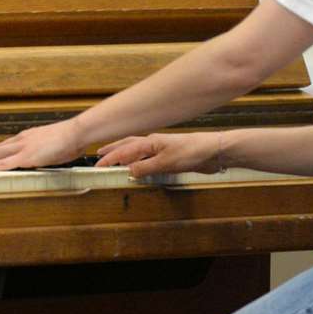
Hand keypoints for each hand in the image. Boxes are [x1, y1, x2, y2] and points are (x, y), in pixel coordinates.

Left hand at [0, 119, 86, 169]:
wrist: (76, 132)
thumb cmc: (71, 140)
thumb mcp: (54, 146)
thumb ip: (46, 152)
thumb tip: (46, 156)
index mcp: (28, 138)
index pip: (5, 146)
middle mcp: (21, 140)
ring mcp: (22, 148)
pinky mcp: (26, 157)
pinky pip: (4, 163)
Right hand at [96, 131, 223, 178]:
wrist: (214, 151)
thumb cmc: (193, 152)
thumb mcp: (166, 162)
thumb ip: (146, 167)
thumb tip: (128, 171)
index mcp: (150, 142)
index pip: (124, 150)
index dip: (110, 158)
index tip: (98, 165)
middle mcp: (153, 143)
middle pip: (127, 145)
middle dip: (113, 150)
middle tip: (99, 156)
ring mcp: (161, 149)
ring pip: (137, 150)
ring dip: (124, 154)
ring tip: (114, 160)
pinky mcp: (169, 156)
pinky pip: (147, 158)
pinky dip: (137, 161)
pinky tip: (138, 167)